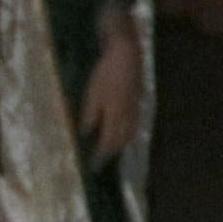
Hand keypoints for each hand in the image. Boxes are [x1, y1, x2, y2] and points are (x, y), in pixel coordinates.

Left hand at [80, 21, 142, 166]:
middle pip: (122, 139)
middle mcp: (128, 115)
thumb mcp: (92, 94)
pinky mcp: (137, 99)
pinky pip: (134, 122)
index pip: (108, 142)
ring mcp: (135, 107)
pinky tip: (123, 128)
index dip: (101, 155)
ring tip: (114, 148)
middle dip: (112, 151)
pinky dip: (128, 131)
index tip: (94, 167)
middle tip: (103, 159)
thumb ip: (90, 115)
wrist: (126, 54)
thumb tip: (85, 133)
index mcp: (115, 115)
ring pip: (131, 132)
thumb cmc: (106, 73)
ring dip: (122, 142)